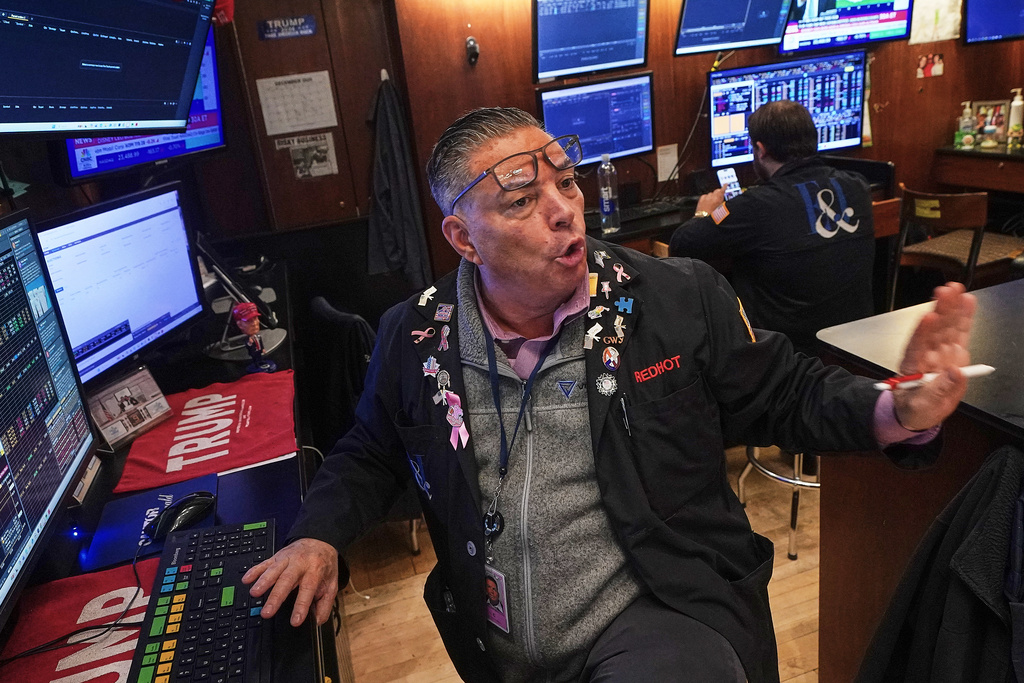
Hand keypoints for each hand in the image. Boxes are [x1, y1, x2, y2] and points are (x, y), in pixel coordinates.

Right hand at [242, 537, 338, 626]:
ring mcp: (287, 559)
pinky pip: (264, 563)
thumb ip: (325, 604)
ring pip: (274, 570)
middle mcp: (300, 564)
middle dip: (276, 597)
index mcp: (315, 571)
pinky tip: (246, 579)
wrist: (320, 541)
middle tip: (267, 612)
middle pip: (287, 580)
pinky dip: (254, 571)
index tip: (295, 621)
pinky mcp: (277, 556)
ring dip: (263, 581)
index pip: (308, 590)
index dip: (301, 606)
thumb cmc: (324, 565)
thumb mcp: (331, 583)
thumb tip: (318, 621)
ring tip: (254, 594)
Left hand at [695, 186, 726, 214]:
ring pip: (710, 193)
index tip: (725, 184)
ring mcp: (706, 197)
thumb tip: (722, 197)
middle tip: (718, 198)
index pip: (722, 190)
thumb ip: (721, 201)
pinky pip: (705, 195)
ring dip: (711, 196)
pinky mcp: (701, 198)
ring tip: (711, 203)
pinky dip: (706, 198)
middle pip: (716, 191)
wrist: (703, 219)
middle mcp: (712, 197)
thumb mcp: (720, 208)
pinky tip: (707, 203)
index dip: (724, 186)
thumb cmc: (713, 215)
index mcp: (718, 199)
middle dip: (718, 193)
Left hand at [892, 282, 976, 430]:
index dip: (922, 333)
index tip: (928, 319)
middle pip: (933, 330)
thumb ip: (938, 390)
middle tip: (945, 292)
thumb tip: (955, 373)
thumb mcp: (923, 405)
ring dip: (951, 307)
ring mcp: (940, 350)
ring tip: (955, 289)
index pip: (916, 347)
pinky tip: (967, 301)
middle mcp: (926, 354)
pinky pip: (960, 332)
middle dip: (939, 310)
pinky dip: (964, 317)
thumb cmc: (916, 407)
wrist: (921, 410)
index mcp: (912, 367)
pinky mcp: (954, 352)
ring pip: (946, 326)